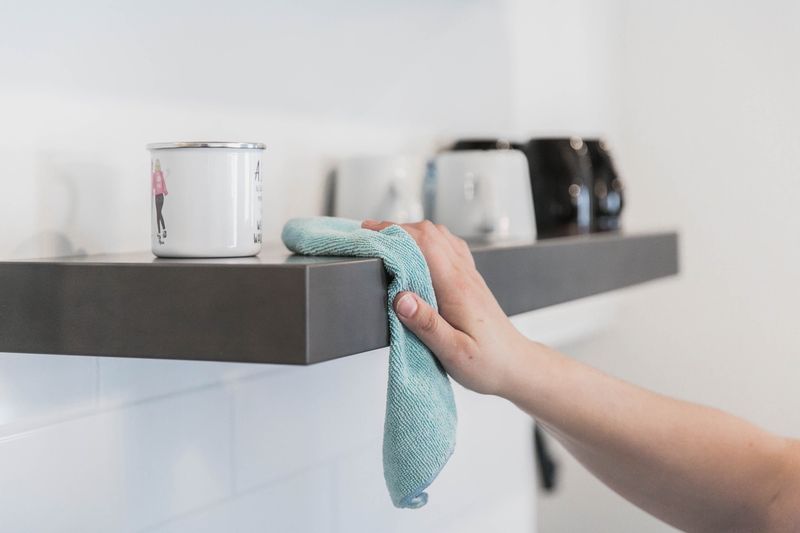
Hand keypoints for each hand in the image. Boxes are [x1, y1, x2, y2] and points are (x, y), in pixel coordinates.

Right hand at [362, 219, 527, 395]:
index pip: (425, 244)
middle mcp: (464, 275)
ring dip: (412, 232)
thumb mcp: (454, 352)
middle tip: (369, 235)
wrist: (516, 367)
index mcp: (457, 288)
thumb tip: (401, 298)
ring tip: (387, 241)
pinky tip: (417, 253)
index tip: (369, 233)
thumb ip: (427, 325)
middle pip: (430, 233)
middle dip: (397, 229)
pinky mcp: (469, 281)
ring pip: (440, 237)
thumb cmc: (489, 363)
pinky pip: (448, 248)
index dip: (394, 233)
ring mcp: (468, 276)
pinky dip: (428, 242)